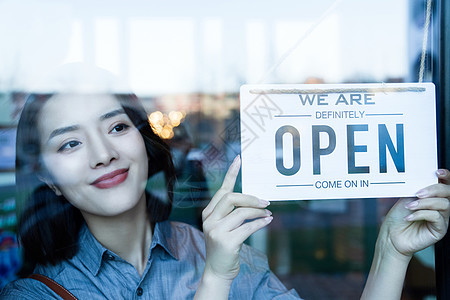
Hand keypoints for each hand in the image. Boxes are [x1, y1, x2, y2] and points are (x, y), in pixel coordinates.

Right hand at [201, 155, 271, 280]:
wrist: (217, 271)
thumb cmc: (224, 247)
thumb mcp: (223, 227)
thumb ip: (231, 213)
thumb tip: (253, 199)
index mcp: (208, 213)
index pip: (222, 190)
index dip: (231, 174)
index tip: (239, 159)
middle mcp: (209, 219)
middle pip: (231, 198)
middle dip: (251, 198)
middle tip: (265, 201)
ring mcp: (216, 230)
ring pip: (242, 212)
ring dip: (259, 211)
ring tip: (268, 213)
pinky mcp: (226, 241)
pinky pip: (248, 227)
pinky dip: (261, 223)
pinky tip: (268, 221)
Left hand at [382, 169, 449, 258]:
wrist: (391, 235)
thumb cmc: (398, 217)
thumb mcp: (407, 198)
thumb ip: (417, 188)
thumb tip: (424, 178)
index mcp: (434, 198)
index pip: (446, 185)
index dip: (446, 177)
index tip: (437, 172)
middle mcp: (441, 208)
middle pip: (448, 193)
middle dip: (434, 190)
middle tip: (418, 193)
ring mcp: (442, 219)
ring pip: (443, 204)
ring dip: (424, 203)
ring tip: (409, 206)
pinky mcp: (440, 230)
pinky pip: (437, 217)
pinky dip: (421, 214)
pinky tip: (409, 216)